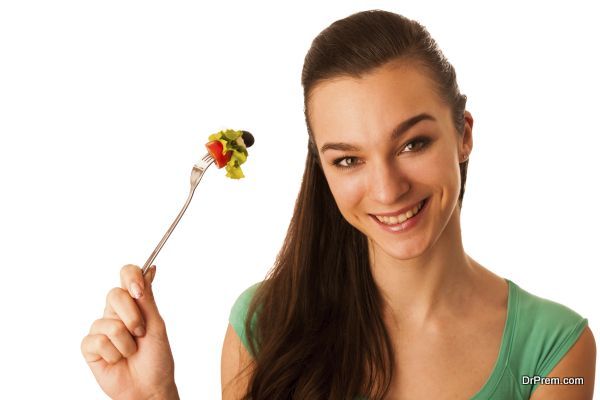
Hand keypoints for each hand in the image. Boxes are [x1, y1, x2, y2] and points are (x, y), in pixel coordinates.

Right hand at [81, 265, 178, 399]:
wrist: (149, 388)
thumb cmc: (157, 358)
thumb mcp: (157, 326)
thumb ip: (147, 299)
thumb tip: (149, 269)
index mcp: (134, 304)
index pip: (127, 275)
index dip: (131, 276)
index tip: (139, 289)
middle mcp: (116, 313)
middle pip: (114, 294)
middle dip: (132, 316)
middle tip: (141, 333)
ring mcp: (102, 329)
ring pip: (107, 323)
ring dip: (126, 342)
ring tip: (131, 352)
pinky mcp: (90, 348)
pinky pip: (96, 341)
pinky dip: (113, 353)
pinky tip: (117, 360)